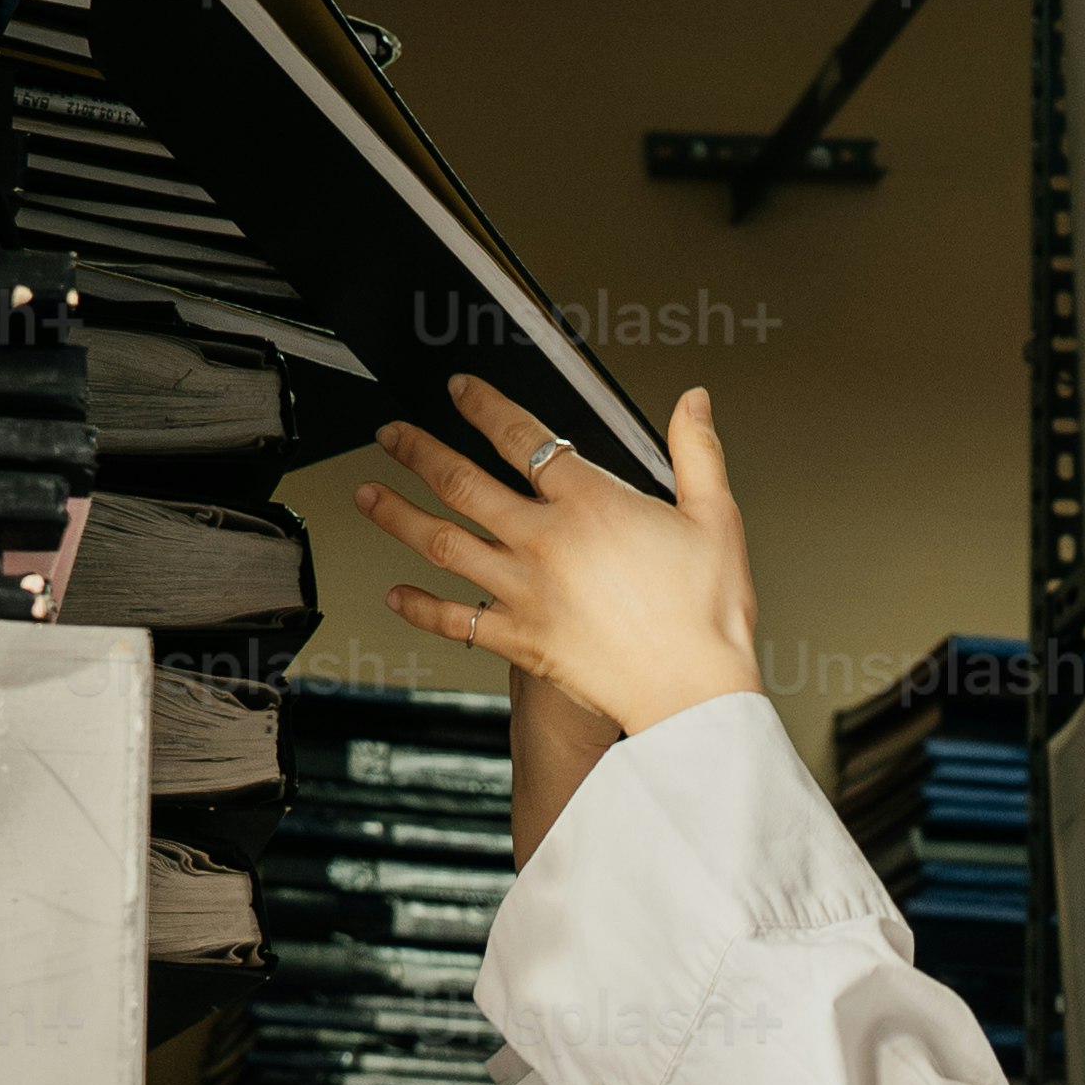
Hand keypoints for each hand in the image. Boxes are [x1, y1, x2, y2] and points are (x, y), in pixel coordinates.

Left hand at [354, 376, 770, 744]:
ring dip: (397, 515)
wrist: (693, 693)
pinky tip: (395, 595)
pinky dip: (420, 608)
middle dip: (418, 452)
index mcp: (590, 504)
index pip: (522, 438)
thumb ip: (698, 452)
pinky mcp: (521, 641)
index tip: (460, 391)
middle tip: (392, 435)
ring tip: (368, 496)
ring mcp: (525, 593)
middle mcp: (545, 543)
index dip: (484, 407)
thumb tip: (693, 401)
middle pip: (462, 484)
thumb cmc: (708, 613)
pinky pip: (456, 621)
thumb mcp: (716, 517)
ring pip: (443, 544)